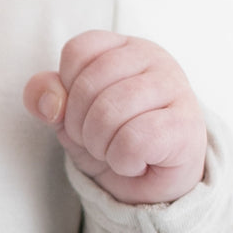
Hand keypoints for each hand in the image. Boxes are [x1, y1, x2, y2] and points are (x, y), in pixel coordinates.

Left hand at [23, 30, 206, 204]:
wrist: (155, 186)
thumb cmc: (112, 139)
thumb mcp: (68, 117)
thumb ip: (45, 97)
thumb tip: (48, 102)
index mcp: (123, 47)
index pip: (77, 51)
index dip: (66, 88)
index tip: (82, 110)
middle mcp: (154, 58)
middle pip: (89, 85)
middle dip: (79, 125)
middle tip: (96, 141)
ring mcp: (176, 88)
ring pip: (110, 112)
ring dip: (100, 145)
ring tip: (115, 152)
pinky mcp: (187, 125)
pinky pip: (134, 140)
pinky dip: (122, 160)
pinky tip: (135, 162)